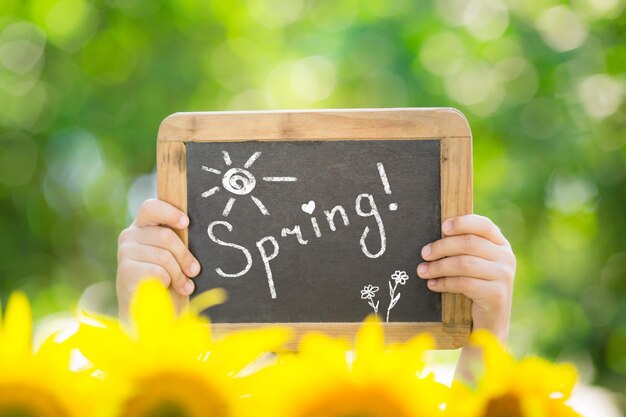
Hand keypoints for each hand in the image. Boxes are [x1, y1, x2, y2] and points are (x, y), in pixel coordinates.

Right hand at [116, 199, 199, 318]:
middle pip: (166, 236)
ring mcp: (125, 251)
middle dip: (184, 256)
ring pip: (164, 257)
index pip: (151, 207)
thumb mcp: (171, 254)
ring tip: (185, 285)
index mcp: (143, 225)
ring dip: (179, 274)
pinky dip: (166, 282)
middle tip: (195, 270)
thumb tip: (195, 235)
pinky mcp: (125, 270)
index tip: (186, 222)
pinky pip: (157, 272)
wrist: (143, 306)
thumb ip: (177, 242)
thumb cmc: (163, 276)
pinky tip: (165, 288)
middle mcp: (130, 234)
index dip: (169, 213)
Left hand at [417, 214, 515, 341]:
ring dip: (439, 267)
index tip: (442, 227)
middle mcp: (506, 257)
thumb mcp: (473, 264)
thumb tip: (437, 233)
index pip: (483, 225)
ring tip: (422, 271)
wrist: (490, 322)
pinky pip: (464, 283)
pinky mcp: (497, 294)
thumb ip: (464, 248)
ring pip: (464, 263)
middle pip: (469, 243)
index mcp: (500, 244)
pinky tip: (432, 285)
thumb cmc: (475, 287)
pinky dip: (444, 283)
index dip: (462, 222)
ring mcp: (504, 276)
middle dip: (442, 247)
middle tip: (424, 253)